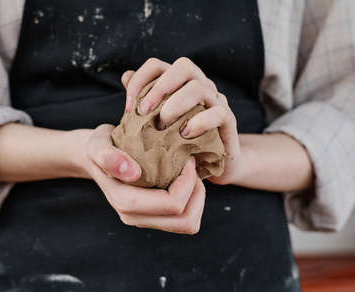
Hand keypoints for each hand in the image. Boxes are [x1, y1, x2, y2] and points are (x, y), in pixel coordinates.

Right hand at [81, 124, 205, 233]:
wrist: (97, 155)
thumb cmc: (101, 145)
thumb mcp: (98, 143)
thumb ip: (107, 156)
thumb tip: (132, 173)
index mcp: (125, 202)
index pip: (172, 204)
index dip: (188, 182)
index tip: (186, 157)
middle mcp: (134, 217)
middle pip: (185, 221)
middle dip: (197, 193)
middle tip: (192, 167)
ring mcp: (144, 220)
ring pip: (188, 223)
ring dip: (197, 198)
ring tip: (191, 173)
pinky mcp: (152, 217)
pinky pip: (184, 219)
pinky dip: (193, 200)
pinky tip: (185, 179)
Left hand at [121, 57, 243, 184]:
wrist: (212, 162)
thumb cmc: (180, 141)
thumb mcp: (157, 123)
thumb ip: (144, 100)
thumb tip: (126, 76)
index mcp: (180, 83)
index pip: (157, 66)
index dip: (140, 80)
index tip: (128, 107)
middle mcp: (199, 86)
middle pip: (183, 66)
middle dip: (160, 87)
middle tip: (143, 112)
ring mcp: (216, 101)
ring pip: (199, 87)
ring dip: (176, 105)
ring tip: (163, 126)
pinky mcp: (228, 121)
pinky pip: (218, 112)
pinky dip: (200, 122)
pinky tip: (185, 134)